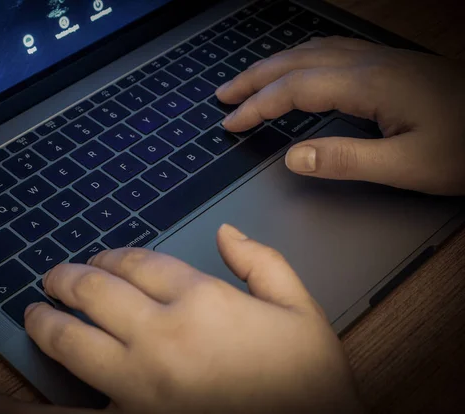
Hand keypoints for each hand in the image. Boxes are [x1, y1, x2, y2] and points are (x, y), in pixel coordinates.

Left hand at [0, 225, 363, 413]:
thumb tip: (227, 234)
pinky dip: (19, 411)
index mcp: (202, 302)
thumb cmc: (311, 385)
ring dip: (47, 320)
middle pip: (97, 291)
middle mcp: (163, 338)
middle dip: (70, 278)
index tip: (106, 258)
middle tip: (55, 275)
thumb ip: (263, 263)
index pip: (140, 263)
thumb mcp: (301, 311)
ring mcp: (140, 385)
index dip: (116, 256)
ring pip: (71, 341)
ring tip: (35, 311)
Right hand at [217, 36, 464, 195]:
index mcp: (367, 85)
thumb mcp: (407, 165)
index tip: (231, 124)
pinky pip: (329, 51)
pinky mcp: (387, 64)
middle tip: (223, 96)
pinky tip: (296, 67)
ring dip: (273, 65)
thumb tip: (294, 157)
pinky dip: (299, 58)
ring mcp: (378, 59)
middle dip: (253, 78)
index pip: (294, 90)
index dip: (257, 106)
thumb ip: (347, 160)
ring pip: (310, 51)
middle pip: (295, 62)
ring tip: (248, 81)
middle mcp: (368, 64)